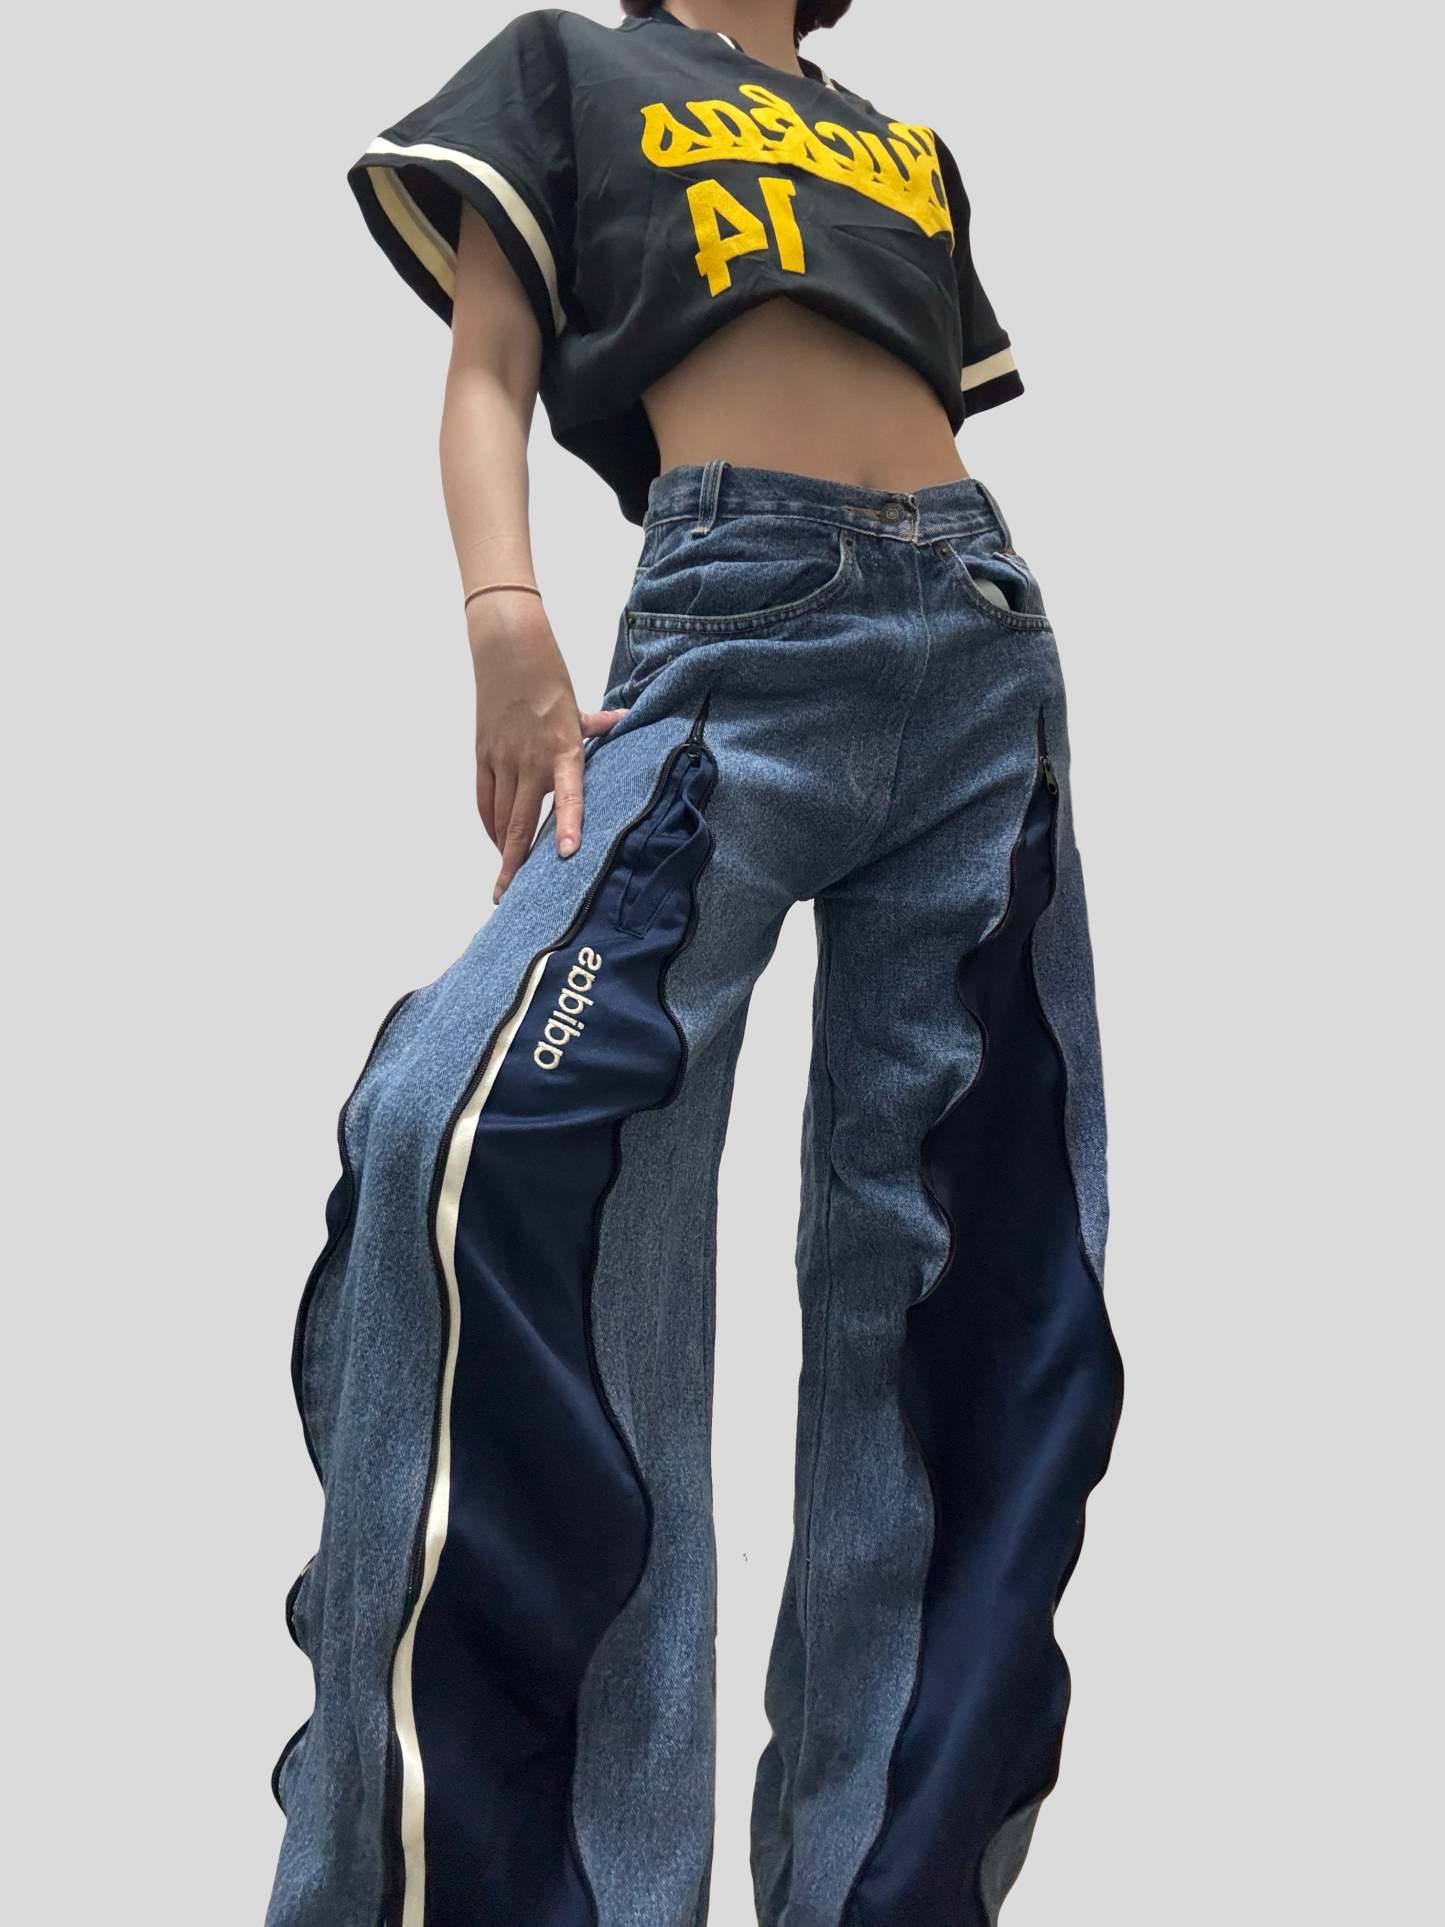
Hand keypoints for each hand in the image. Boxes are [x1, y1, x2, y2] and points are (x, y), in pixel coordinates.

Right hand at [469, 596, 625, 901]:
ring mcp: (503, 759)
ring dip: (503, 850)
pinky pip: (484, 800)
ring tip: (505, 881)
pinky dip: (491, 824)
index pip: (567, 794)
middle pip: (520, 822)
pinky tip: (498, 842)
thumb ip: (600, 725)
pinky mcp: (483, 755)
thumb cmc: (548, 677)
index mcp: (562, 749)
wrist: (507, 650)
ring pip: (500, 816)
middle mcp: (530, 759)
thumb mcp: (578, 705)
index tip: (566, 854)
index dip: (567, 824)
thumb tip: (627, 721)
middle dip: (515, 863)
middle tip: (510, 896)